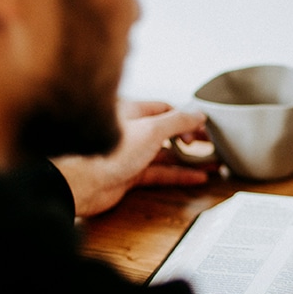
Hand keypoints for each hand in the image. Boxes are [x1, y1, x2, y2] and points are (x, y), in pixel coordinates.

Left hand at [51, 100, 212, 217]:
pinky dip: (178, 175)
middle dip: (191, 139)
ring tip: (213, 163)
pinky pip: (159, 173)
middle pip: (167, 132)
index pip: (166, 110)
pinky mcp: (129, 176)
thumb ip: (177, 121)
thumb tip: (198, 114)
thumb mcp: (151, 129)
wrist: (80, 183)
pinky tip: (196, 178)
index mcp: (133, 112)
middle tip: (212, 145)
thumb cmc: (107, 152)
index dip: (186, 118)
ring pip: (165, 155)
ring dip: (189, 159)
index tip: (204, 127)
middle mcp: (131, 132)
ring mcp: (130, 155)